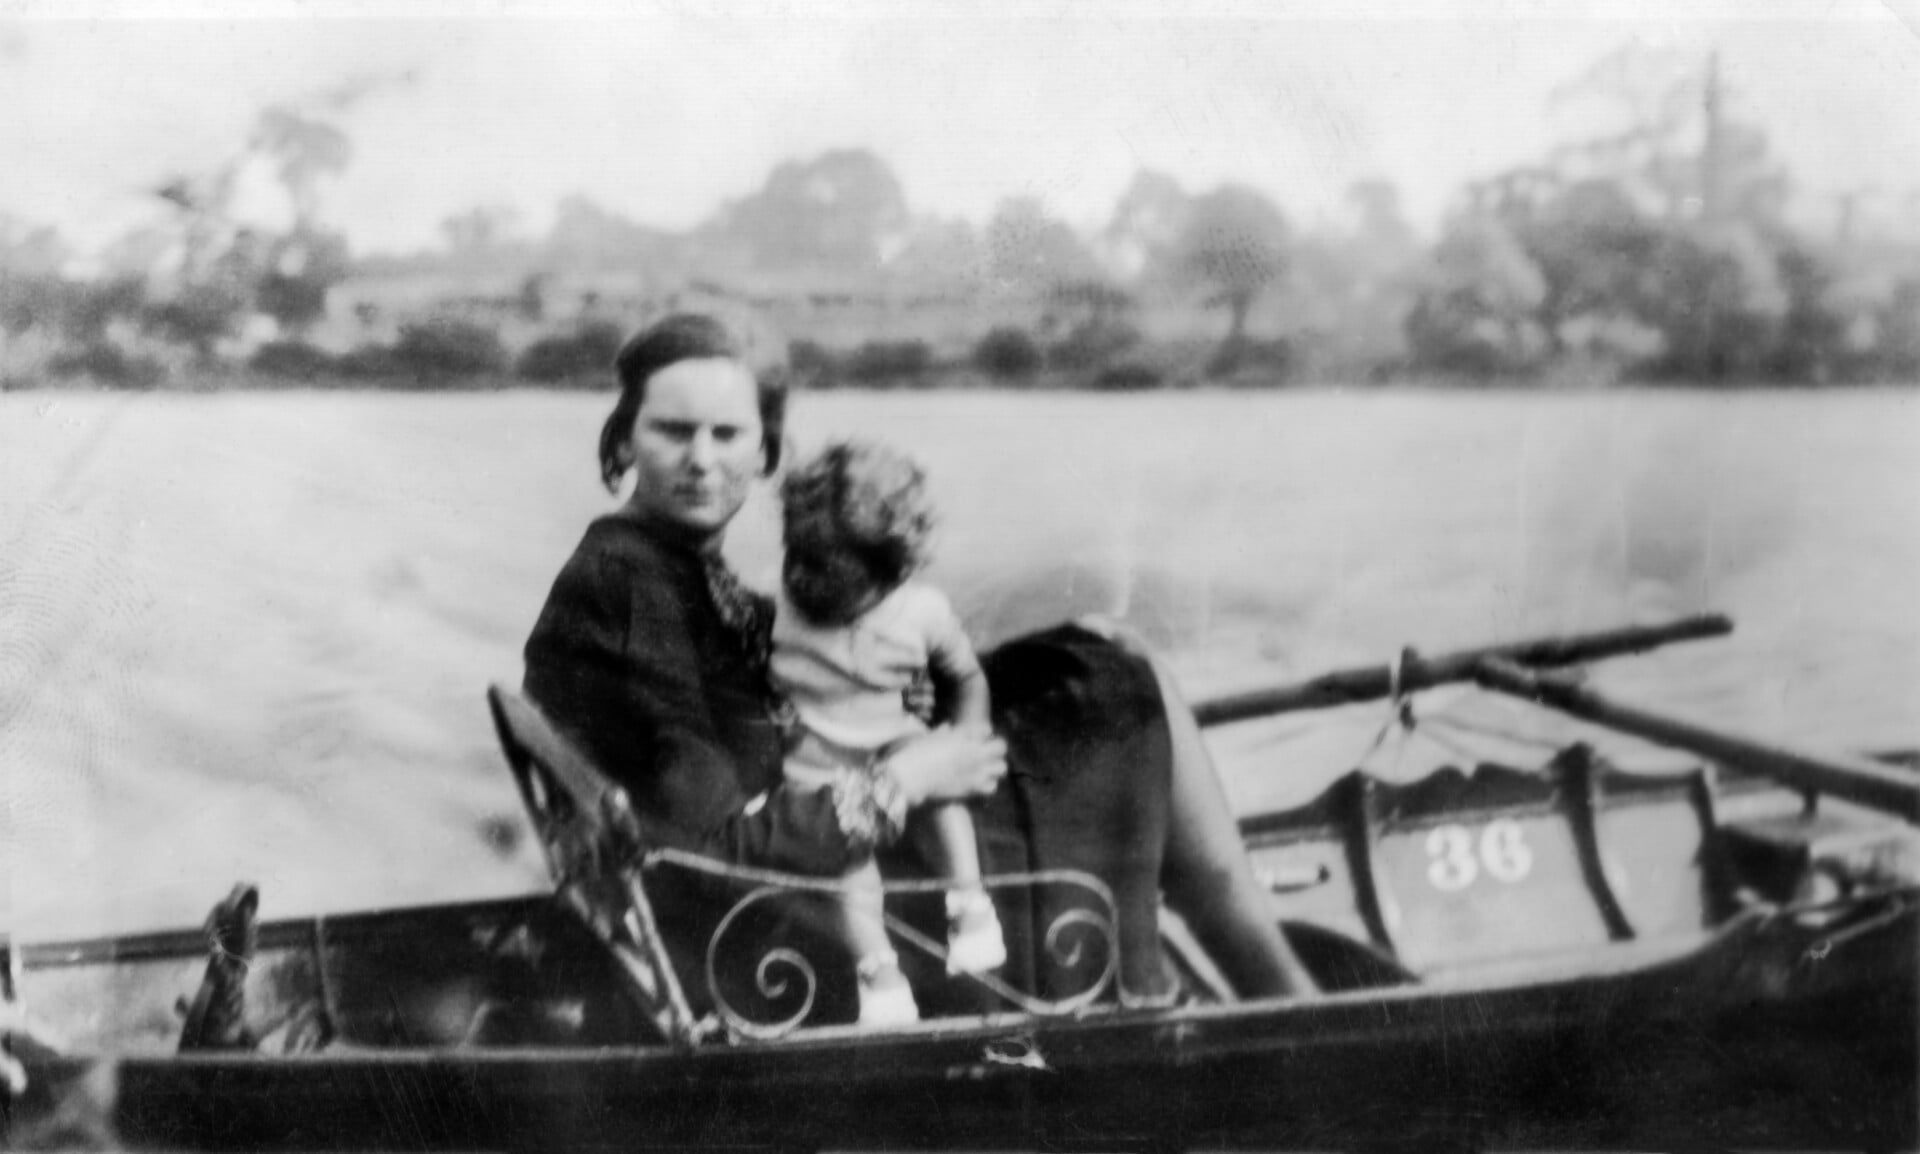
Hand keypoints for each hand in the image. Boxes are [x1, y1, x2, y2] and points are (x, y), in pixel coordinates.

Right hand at [882, 724, 1006, 804]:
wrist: (909, 776)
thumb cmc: (913, 753)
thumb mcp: (927, 737)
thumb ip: (941, 732)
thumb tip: (947, 727)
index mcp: (962, 734)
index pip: (987, 729)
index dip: (982, 735)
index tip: (975, 740)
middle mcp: (973, 750)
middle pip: (1001, 746)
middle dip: (995, 750)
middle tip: (985, 756)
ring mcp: (975, 769)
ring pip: (1001, 767)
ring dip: (994, 769)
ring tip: (984, 772)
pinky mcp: (972, 788)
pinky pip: (992, 787)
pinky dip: (987, 786)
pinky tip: (977, 785)